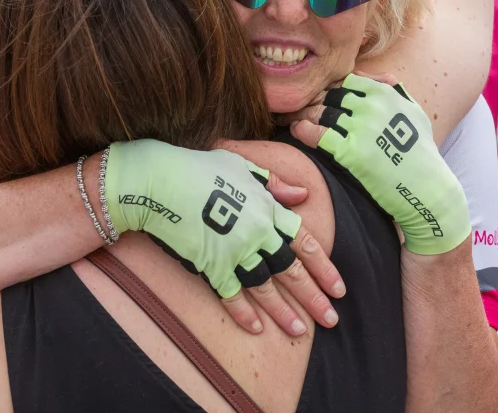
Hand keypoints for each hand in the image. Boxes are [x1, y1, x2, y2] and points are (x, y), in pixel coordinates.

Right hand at [103, 141, 342, 336]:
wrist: (159, 181)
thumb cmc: (199, 169)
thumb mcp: (242, 167)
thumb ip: (275, 184)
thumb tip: (303, 194)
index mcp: (267, 208)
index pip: (304, 242)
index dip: (323, 267)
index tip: (338, 288)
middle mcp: (256, 232)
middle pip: (291, 270)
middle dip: (313, 297)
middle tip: (331, 320)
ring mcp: (234, 250)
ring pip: (266, 287)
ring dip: (283, 311)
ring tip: (299, 330)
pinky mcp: (210, 265)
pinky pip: (231, 294)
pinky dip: (243, 312)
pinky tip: (256, 328)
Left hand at [286, 73, 469, 255]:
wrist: (426, 189)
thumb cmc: (421, 153)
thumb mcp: (415, 114)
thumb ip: (397, 92)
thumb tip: (382, 77)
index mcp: (385, 93)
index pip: (347, 81)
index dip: (332, 89)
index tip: (323, 97)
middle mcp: (372, 106)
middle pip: (330, 96)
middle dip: (314, 100)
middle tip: (300, 107)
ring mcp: (360, 128)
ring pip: (320, 113)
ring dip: (304, 114)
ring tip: (293, 119)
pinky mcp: (350, 152)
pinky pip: (317, 134)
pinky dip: (303, 131)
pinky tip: (298, 131)